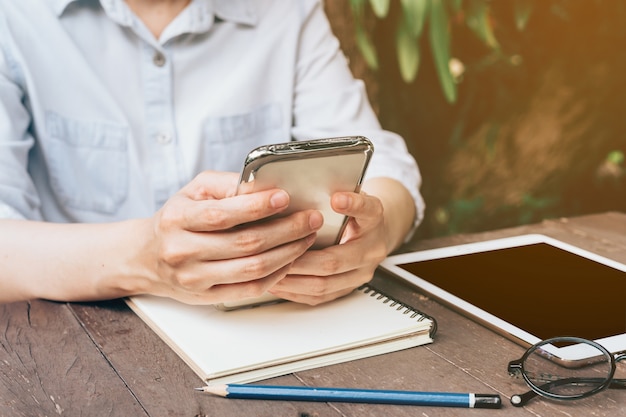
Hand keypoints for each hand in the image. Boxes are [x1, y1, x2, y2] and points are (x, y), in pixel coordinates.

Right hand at [142, 171, 323, 304]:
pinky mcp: (206, 296)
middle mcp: (182, 251)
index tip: (285, 197)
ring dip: (288, 253)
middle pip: (245, 244)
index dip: (257, 207)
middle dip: (286, 230)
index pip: (222, 215)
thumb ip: (226, 184)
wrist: (147, 257)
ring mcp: (194, 278)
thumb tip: (262, 186)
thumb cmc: (177, 218)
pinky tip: (290, 259)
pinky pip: (250, 289)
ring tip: (306, 237)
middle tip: (310, 218)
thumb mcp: (194, 191)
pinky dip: (276, 274)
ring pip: (252, 269)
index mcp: (177, 219)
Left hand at [267, 178, 415, 304]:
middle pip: (335, 259)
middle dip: (301, 258)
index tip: (336, 199)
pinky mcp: (348, 288)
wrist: (376, 231)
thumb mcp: (349, 192)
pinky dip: (294, 291)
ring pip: (324, 283)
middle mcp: (371, 249)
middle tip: (276, 252)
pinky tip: (276, 281)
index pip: (367, 210)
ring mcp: (360, 273)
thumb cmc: (354, 211)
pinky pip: (319, 297)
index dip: (352, 206)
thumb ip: (329, 190)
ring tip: (269, 269)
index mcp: (373, 219)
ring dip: (293, 278)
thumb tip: (292, 185)